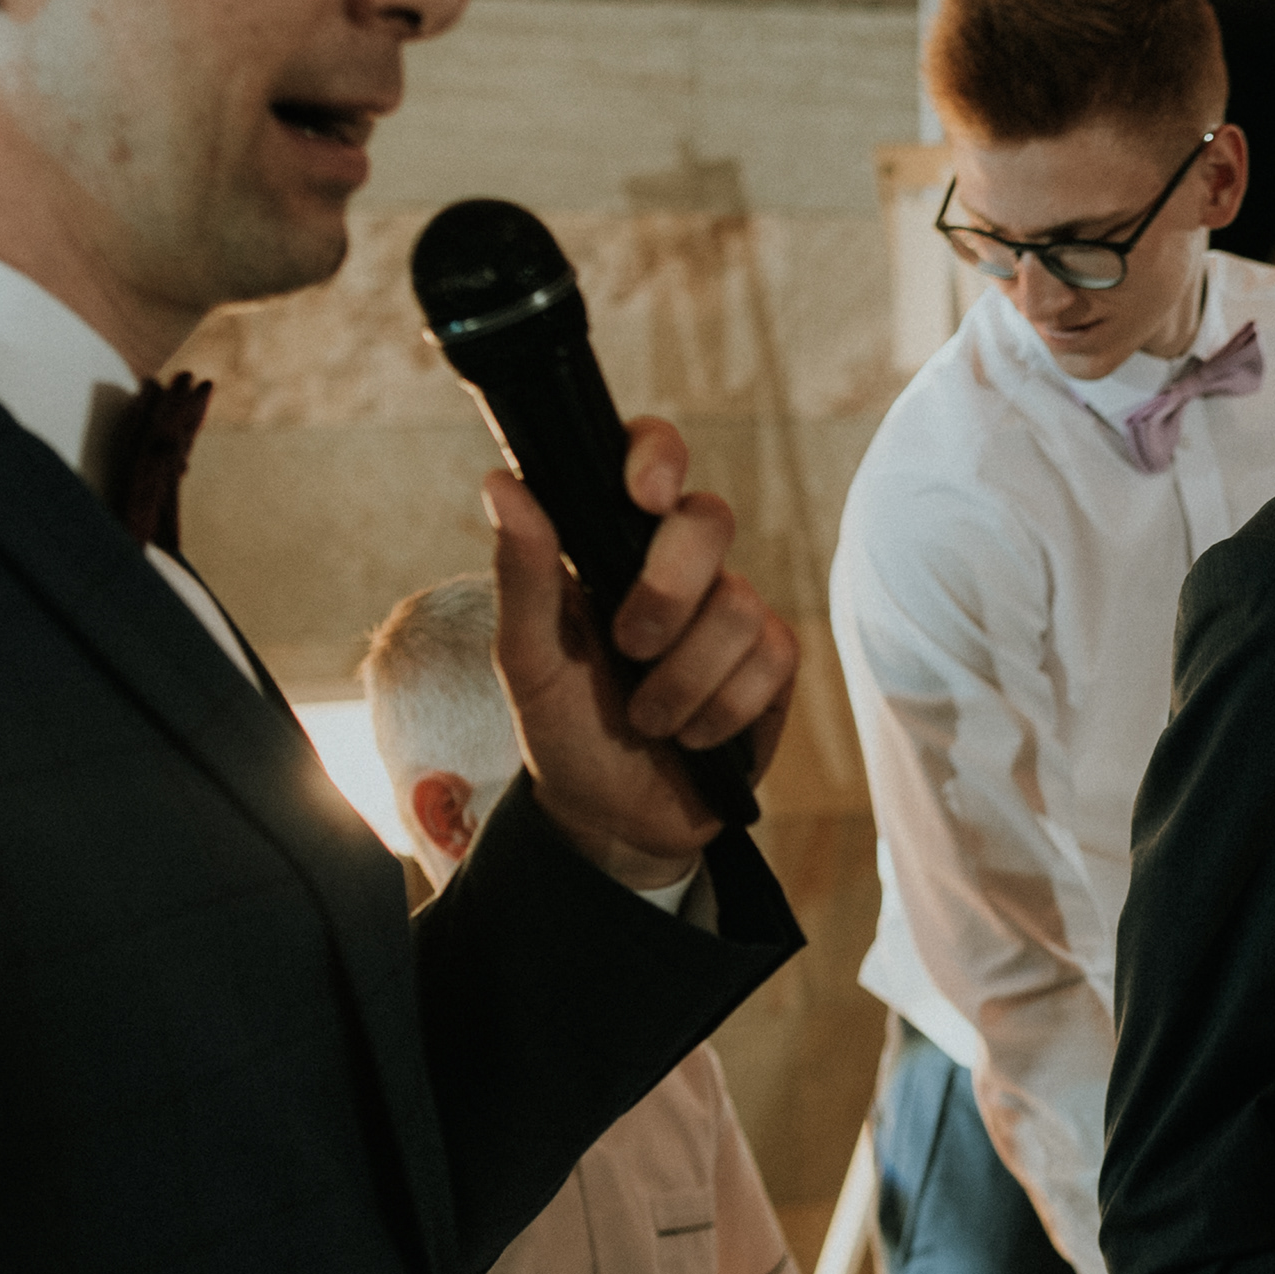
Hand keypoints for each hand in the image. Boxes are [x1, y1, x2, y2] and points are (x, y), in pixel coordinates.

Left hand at [485, 417, 798, 890]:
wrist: (615, 818)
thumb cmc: (564, 729)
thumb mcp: (527, 659)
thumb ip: (523, 574)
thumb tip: (501, 484)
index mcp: (616, 544)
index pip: (653, 455)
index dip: (659, 456)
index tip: (642, 496)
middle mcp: (682, 565)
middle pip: (710, 519)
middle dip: (668, 591)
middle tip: (628, 647)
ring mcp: (733, 610)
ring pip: (737, 606)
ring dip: (682, 679)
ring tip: (648, 718)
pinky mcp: (773, 663)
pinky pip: (769, 659)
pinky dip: (721, 708)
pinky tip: (694, 734)